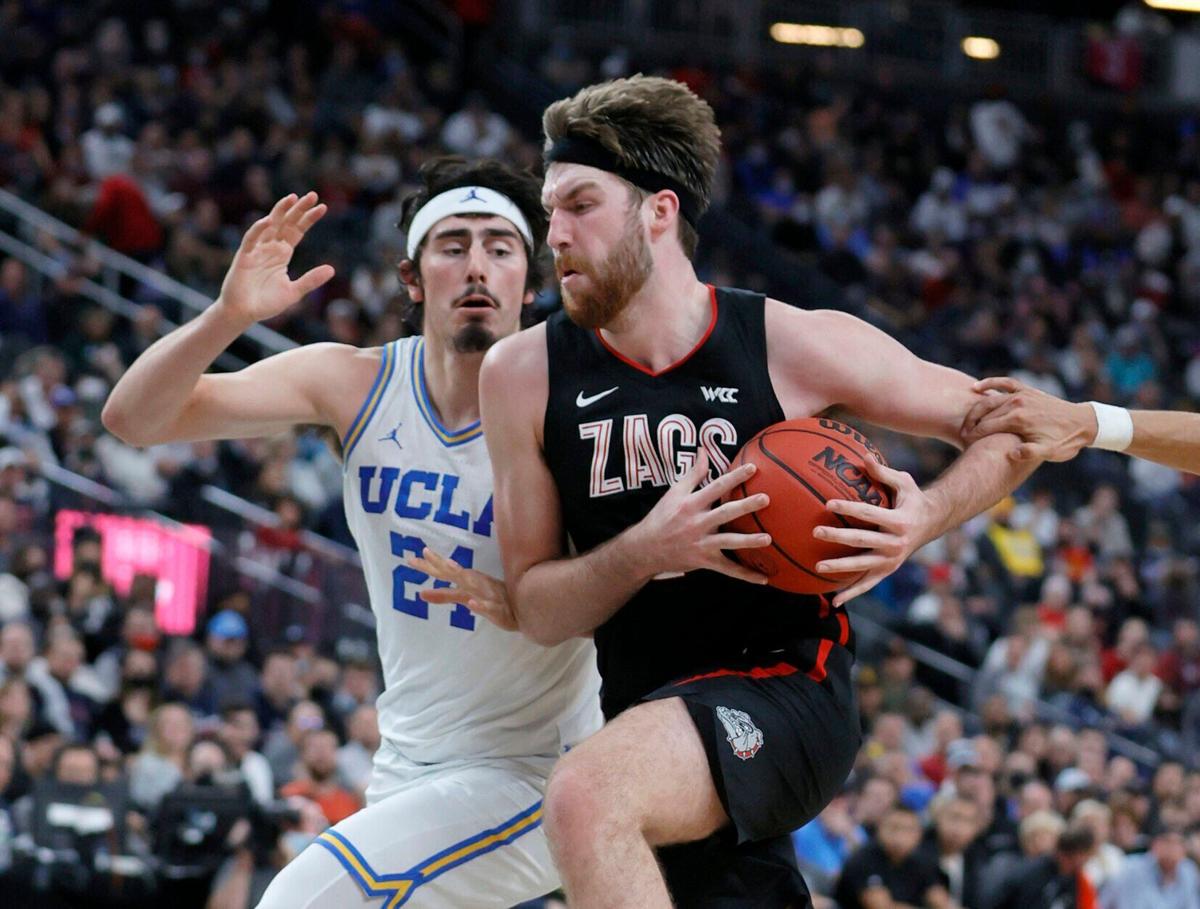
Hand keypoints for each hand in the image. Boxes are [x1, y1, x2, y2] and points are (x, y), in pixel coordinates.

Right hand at [216, 192, 335, 323]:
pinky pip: (251, 239)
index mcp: (282, 253)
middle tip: (312, 195)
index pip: (297, 230)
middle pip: (286, 223)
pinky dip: (259, 229)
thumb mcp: (294, 291)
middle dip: (298, 209)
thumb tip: (332, 269)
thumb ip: (311, 280)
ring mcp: (257, 250)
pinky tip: (269, 220)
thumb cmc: (266, 303)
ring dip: (280, 211)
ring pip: (269, 225)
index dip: (308, 219)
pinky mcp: (244, 256)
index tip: (323, 207)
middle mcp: (270, 247)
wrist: (244, 313)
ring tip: (292, 198)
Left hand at [409, 547, 517, 631]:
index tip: (410, 559)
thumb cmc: (491, 600)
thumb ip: (444, 595)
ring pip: (474, 585)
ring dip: (463, 576)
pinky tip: (472, 604)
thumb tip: (420, 593)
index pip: (444, 571)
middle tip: (426, 552)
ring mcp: (487, 595)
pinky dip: (481, 605)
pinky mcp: (498, 610)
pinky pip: (489, 607)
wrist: (521, 611)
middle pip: (455, 573)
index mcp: (467, 580)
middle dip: (441, 563)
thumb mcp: (464, 597)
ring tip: (450, 568)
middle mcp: (476, 583)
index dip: (429, 565)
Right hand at [632, 447, 771, 583]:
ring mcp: (701, 543)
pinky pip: (727, 569)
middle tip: (765, 498)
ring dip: (748, 541)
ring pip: (728, 542)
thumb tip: (704, 451)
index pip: (715, 487)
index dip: (734, 477)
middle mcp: (697, 523)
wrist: (646, 549)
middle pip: (724, 513)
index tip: (752, 468)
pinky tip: (763, 579)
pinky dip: (745, 575)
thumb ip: (693, 473)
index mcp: (690, 504)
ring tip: (768, 539)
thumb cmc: (662, 517)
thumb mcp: (674, 492)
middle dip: (745, 506)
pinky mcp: (704, 561)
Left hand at [814, 456, 933, 606]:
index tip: (827, 504)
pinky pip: (868, 584)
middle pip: (862, 540)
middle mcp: (896, 543)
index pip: (868, 513)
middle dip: (838, 537)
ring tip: (818, 567)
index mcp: (898, 521)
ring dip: (840, 567)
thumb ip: (882, 472)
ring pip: (862, 566)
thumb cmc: (913, 499)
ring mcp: (892, 560)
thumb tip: (863, 456)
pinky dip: (852, 593)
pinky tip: (834, 600)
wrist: (933, 523)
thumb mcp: (903, 482)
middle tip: (816, 532)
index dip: (848, 508)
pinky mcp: (888, 570)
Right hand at [960, 377, 1096, 461]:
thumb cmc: (1065, 441)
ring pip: (990, 400)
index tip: (966, 444)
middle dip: (971, 425)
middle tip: (963, 436)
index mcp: (1019, 420)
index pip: (986, 428)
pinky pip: (1005, 383)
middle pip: (985, 414)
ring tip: (967, 421)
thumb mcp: (1049, 452)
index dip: (973, 436)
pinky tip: (977, 387)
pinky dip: (990, 383)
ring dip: (976, 409)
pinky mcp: (1027, 390)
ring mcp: (1022, 395)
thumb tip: (1011, 453)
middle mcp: (1018, 404)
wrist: (1084, 423)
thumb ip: (1030, 453)